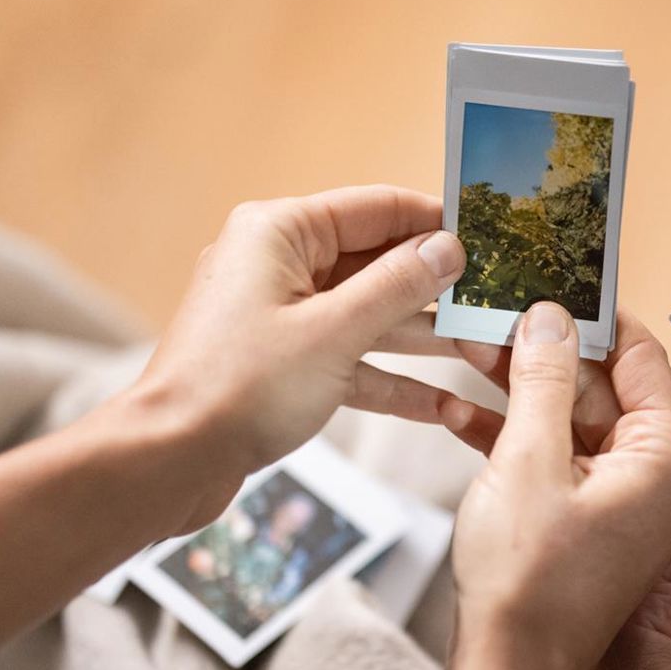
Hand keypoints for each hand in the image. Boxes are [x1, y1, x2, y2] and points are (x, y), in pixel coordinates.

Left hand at [132, 185, 499, 530]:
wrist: (170, 461)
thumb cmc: (238, 388)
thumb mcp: (335, 332)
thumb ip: (398, 286)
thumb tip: (448, 248)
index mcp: (280, 232)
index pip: (378, 208)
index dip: (437, 223)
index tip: (492, 239)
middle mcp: (278, 264)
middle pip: (379, 264)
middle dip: (440, 290)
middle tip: (499, 306)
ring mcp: (280, 315)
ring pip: (370, 316)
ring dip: (425, 339)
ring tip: (486, 354)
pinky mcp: (283, 363)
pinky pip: (351, 360)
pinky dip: (392, 381)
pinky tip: (445, 406)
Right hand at [396, 303, 670, 669]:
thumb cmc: (527, 579)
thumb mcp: (529, 458)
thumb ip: (544, 379)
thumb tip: (552, 316)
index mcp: (668, 459)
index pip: (641, 357)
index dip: (593, 314)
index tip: (551, 278)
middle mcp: (660, 480)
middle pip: (605, 388)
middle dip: (545, 351)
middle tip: (492, 310)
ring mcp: (625, 507)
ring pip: (574, 424)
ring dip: (520, 390)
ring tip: (464, 347)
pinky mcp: (590, 528)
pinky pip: (559, 464)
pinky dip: (516, 438)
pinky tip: (457, 411)